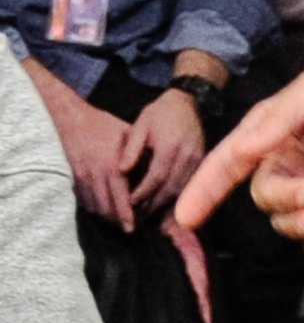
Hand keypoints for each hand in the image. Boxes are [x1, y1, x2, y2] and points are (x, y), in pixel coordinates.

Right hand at [55, 99, 135, 231]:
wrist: (71, 120)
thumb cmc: (104, 126)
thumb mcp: (128, 135)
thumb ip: (140, 155)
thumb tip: (157, 172)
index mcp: (113, 165)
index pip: (120, 198)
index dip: (126, 216)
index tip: (132, 228)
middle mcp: (96, 174)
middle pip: (106, 208)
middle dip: (116, 220)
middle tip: (128, 227)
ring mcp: (82, 178)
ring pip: (94, 207)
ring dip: (105, 216)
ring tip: (116, 220)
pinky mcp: (73, 179)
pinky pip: (83, 201)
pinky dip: (93, 207)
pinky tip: (102, 208)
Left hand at [119, 89, 204, 216]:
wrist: (188, 103)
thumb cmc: (160, 113)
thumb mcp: (141, 124)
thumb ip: (131, 148)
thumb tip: (121, 170)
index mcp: (171, 145)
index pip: (156, 177)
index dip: (142, 193)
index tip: (128, 204)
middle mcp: (188, 156)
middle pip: (170, 189)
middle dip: (152, 206)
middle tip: (135, 218)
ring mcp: (198, 161)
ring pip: (183, 192)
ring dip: (165, 208)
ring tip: (147, 218)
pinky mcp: (202, 165)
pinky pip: (190, 188)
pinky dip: (178, 202)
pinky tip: (165, 212)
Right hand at [176, 74, 303, 240]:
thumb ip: (278, 118)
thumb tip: (245, 146)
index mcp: (274, 133)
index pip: (229, 162)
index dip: (205, 189)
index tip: (187, 218)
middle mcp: (290, 162)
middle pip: (266, 195)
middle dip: (286, 195)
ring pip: (290, 218)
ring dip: (303, 217)